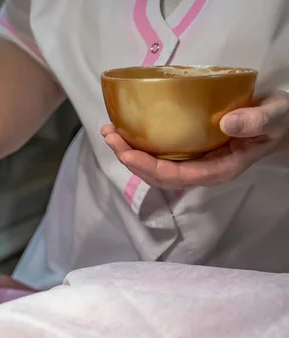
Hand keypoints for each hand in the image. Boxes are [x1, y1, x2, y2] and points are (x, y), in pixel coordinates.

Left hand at [102, 90, 288, 188]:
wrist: (281, 120)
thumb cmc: (278, 119)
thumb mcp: (273, 117)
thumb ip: (255, 122)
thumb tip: (227, 124)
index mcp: (220, 168)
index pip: (178, 176)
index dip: (150, 168)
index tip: (127, 154)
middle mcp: (202, 169)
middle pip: (159, 175)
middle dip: (131, 159)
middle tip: (110, 136)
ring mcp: (194, 161)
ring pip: (155, 166)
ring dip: (129, 152)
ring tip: (110, 132)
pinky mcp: (190, 150)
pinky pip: (160, 153)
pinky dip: (140, 144)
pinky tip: (126, 130)